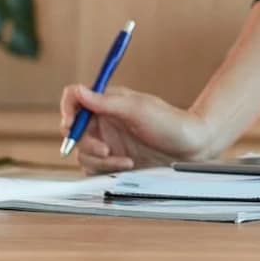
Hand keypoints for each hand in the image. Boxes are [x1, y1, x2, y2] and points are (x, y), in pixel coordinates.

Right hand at [58, 83, 209, 173]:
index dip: (67, 110)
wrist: (192, 148)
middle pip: (73, 131)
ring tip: (125, 161)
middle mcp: (104, 121)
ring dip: (99, 160)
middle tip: (104, 150)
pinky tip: (127, 166)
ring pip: (83, 153)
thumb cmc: (170, 123)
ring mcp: (108, 141)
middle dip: (85, 143)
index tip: (71, 124)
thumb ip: (105, 102)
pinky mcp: (113, 160)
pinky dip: (106, 170)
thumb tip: (77, 91)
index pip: (74, 99)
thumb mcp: (137, 109)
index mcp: (107, 102)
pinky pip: (94, 168)